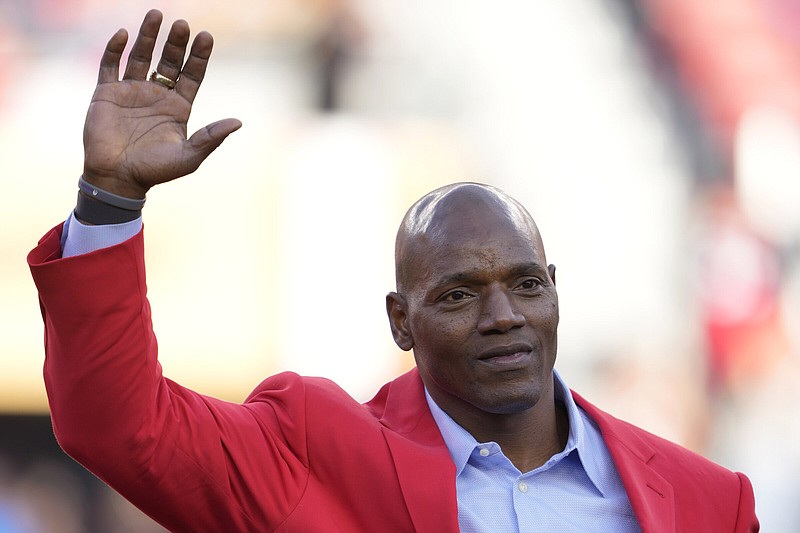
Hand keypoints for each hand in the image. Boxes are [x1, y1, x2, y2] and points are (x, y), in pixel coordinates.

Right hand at [82, 9, 241, 198]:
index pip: (191, 75)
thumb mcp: (188, 156)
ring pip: (141, 56)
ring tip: (156, 14)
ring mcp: (131, 92)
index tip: (206, 37)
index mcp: (178, 107)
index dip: (198, 56)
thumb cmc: (155, 171)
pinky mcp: (106, 93)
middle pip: (168, 61)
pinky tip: (123, 34)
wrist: (117, 178)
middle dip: (175, 43)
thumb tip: (238, 122)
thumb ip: (210, 137)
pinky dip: (114, 49)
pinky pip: (110, 65)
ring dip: (148, 36)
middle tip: (182, 23)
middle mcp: (156, 95)